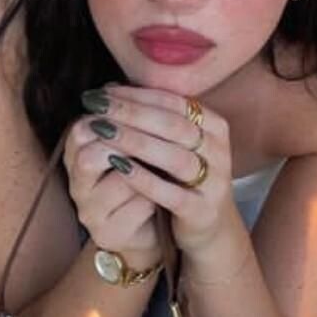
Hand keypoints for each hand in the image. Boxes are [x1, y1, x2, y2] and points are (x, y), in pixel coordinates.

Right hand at [62, 103, 161, 263]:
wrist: (148, 231)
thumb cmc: (139, 181)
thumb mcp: (127, 149)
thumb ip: (121, 122)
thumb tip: (114, 84)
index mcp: (76, 159)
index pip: (80, 131)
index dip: (111, 117)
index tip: (139, 109)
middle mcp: (77, 187)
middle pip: (90, 156)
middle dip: (128, 142)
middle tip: (158, 135)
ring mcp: (90, 214)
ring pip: (120, 181)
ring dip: (147, 169)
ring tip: (164, 166)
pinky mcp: (110, 235)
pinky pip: (139, 206)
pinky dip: (156, 194)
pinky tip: (165, 191)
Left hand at [73, 82, 234, 259]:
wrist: (208, 226)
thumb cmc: (182, 178)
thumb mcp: (173, 144)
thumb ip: (149, 118)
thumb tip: (108, 90)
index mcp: (213, 126)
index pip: (173, 102)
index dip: (136, 96)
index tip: (102, 93)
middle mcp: (218, 151)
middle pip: (174, 125)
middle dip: (132, 113)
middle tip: (98, 108)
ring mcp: (213, 182)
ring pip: (174, 157)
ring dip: (136, 142)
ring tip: (103, 133)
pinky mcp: (201, 210)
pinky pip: (171, 193)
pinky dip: (144, 178)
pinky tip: (118, 167)